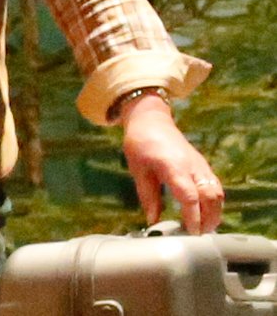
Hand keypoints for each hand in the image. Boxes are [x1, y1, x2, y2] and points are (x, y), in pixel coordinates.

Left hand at [121, 94, 222, 232]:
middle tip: (197, 235)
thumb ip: (147, 195)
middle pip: (210, 196)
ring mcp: (201, 165)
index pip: (189, 195)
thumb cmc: (140, 144)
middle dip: (208, 219)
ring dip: (214, 213)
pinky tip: (207, 214)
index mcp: (173, 166)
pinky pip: (216, 187)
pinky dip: (215, 203)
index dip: (192, 215)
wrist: (152, 121)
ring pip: (217, 193)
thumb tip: (152, 220)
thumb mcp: (137, 169)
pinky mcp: (204, 166)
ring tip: (203, 228)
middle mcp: (192, 166)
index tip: (191, 232)